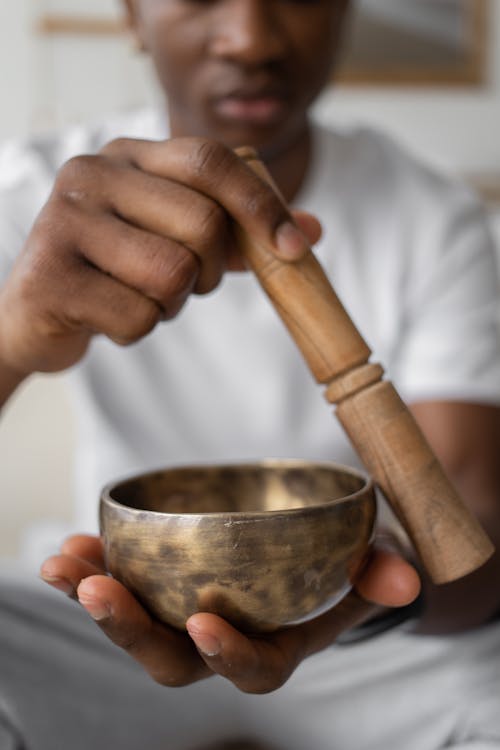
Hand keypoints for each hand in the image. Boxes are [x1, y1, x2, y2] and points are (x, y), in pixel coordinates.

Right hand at [0, 138, 316, 377]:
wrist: (36, 313)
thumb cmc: (116, 272)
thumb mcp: (177, 240)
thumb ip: (238, 232)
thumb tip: (311, 230)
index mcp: (129, 156)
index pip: (211, 161)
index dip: (260, 204)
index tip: (292, 247)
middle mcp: (92, 174)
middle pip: (202, 224)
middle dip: (207, 272)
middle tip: (182, 283)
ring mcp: (65, 221)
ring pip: (172, 274)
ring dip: (170, 304)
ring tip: (139, 297)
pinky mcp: (50, 275)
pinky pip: (138, 317)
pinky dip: (137, 329)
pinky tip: (108, 316)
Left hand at [40, 534, 419, 693]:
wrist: (296, 548)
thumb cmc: (333, 565)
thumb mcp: (364, 564)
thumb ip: (381, 571)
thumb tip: (405, 580)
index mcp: (271, 647)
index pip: (252, 671)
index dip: (229, 657)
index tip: (205, 626)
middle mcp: (217, 642)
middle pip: (169, 657)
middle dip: (129, 630)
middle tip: (98, 591)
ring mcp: (180, 616)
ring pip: (132, 623)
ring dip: (92, 596)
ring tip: (63, 564)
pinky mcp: (156, 586)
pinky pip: (119, 585)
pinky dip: (89, 570)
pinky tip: (67, 547)